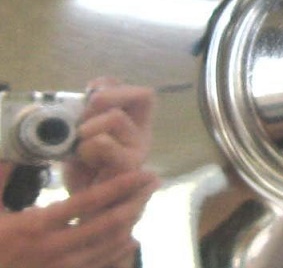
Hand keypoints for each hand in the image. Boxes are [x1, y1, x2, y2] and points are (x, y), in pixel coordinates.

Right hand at [0, 170, 158, 267]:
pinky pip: (97, 266)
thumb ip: (3, 174)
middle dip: (134, 202)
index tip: (141, 170)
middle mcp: (52, 250)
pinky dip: (116, 251)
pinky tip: (130, 238)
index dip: (118, 186)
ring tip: (145, 202)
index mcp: (35, 226)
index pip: (87, 203)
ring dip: (130, 223)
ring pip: (106, 247)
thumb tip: (18, 141)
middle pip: (107, 225)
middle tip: (154, 181)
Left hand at [65, 79, 154, 192]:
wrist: (85, 211)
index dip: (117, 87)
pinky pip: (103, 143)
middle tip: (83, 117)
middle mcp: (144, 135)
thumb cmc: (86, 172)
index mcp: (138, 125)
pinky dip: (85, 146)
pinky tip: (81, 159)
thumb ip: (94, 111)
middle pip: (141, 95)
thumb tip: (95, 85)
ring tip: (79, 145)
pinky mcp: (127, 168)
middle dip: (104, 99)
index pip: (144, 94)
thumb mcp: (87, 135)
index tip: (90, 93)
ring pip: (116, 118)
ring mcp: (139, 151)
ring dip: (90, 126)